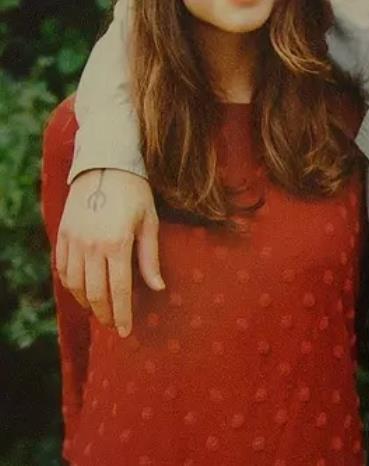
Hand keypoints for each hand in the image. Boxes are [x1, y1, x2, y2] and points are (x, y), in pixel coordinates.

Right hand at [55, 168, 164, 336]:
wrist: (106, 164)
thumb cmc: (136, 194)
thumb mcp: (149, 224)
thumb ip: (150, 258)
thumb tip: (158, 288)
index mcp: (117, 244)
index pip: (119, 291)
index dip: (122, 314)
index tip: (125, 331)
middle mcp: (91, 246)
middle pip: (96, 292)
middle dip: (105, 314)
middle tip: (113, 325)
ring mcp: (74, 240)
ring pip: (76, 284)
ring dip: (87, 302)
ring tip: (99, 311)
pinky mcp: (63, 234)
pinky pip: (63, 268)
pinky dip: (71, 285)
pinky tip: (82, 291)